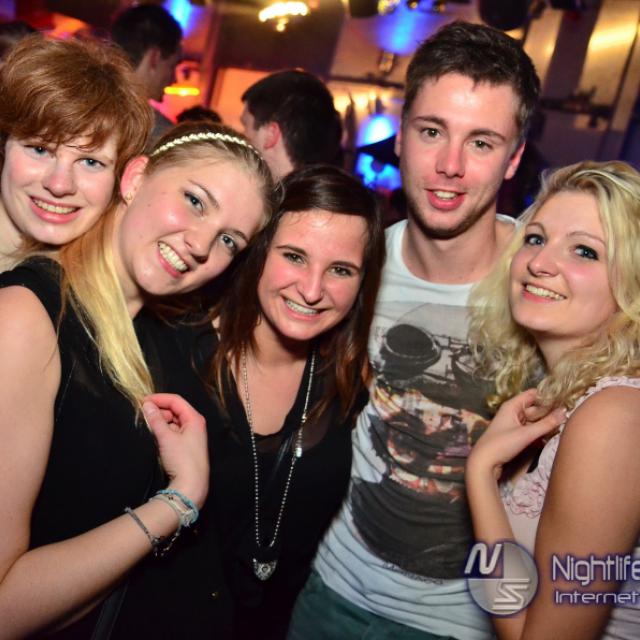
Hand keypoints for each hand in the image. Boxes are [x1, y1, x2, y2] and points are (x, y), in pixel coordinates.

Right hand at [142, 393, 208, 508]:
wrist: (191, 485)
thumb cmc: (182, 460)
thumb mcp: (166, 437)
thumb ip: (155, 420)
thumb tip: (147, 405)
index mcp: (194, 418)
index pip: (176, 400)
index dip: (159, 398)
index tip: (142, 401)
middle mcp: (195, 424)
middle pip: (174, 410)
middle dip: (158, 410)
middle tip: (143, 415)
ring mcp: (191, 435)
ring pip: (172, 421)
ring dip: (160, 421)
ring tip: (148, 426)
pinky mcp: (186, 446)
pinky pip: (173, 432)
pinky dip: (163, 431)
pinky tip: (154, 436)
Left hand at [468, 389, 565, 480]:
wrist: (484, 462)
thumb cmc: (502, 444)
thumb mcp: (526, 434)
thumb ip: (546, 424)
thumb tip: (565, 412)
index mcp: (512, 406)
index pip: (533, 395)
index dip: (548, 396)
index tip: (566, 400)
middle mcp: (513, 412)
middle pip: (535, 408)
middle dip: (550, 412)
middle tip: (569, 416)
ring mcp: (514, 424)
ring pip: (534, 420)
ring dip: (546, 424)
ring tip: (564, 425)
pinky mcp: (515, 436)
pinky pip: (531, 430)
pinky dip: (539, 432)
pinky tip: (550, 436)